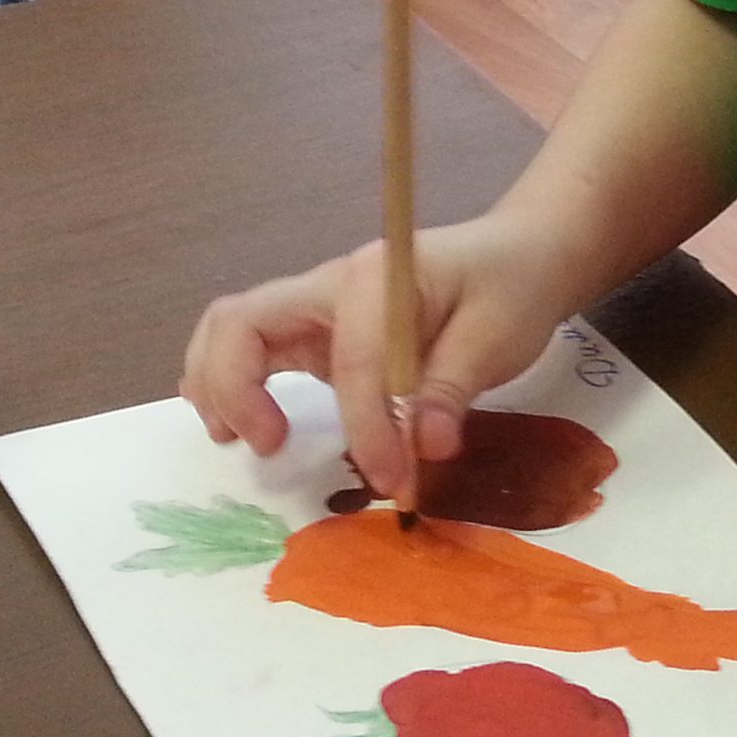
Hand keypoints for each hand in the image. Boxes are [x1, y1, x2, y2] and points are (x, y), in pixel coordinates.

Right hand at [180, 211, 586, 494]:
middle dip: (235, 387)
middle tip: (268, 447)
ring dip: (218, 385)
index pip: (351, 357)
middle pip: (242, 321)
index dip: (366, 425)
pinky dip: (231, 384)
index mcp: (376, 277)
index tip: (394, 479)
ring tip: (239, 440)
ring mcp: (316, 308)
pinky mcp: (315, 335)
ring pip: (232, 330)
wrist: (518, 256)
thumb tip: (423, 447)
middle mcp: (330, 285)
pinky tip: (242, 425)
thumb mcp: (497, 336)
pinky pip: (250, 349)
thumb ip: (452, 389)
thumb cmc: (509, 287)